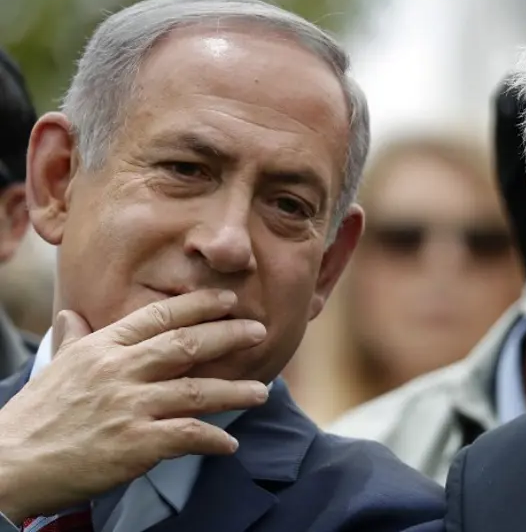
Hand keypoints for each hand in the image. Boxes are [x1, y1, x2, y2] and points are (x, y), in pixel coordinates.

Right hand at [0, 290, 268, 523]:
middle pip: (186, 345)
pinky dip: (213, 439)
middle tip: (260, 332)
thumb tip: (74, 314)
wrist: (10, 464)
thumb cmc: (35, 416)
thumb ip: (74, 338)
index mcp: (103, 348)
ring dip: (235, 391)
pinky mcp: (136, 444)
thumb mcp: (56, 367)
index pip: (159, 317)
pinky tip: (229, 444)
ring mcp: (130, 407)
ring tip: (262, 392)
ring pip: (197, 391)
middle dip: (229, 336)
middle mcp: (120, 371)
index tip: (228, 301)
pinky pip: (188, 436)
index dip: (199, 306)